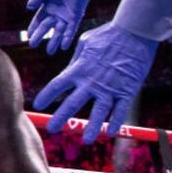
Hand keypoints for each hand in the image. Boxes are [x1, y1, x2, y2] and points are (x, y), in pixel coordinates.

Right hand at [26, 0, 96, 54]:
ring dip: (54, 42)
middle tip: (33, 45)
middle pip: (46, 28)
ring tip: (50, 52)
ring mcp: (66, 17)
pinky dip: (67, 38)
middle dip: (39, 37)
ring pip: (59, 32)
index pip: (38, 21)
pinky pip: (71, 30)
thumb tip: (29, 8)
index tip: (29, 36)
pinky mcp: (75, 17)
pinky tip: (64, 47)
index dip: (33, 28)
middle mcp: (56, 14)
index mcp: (47, 7)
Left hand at [33, 23, 157, 142]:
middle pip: (72, 104)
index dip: (46, 96)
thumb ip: (75, 61)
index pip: (56, 85)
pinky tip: (112, 132)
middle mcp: (91, 81)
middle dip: (60, 118)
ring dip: (92, 127)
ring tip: (86, 140)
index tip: (37, 105)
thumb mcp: (85, 44)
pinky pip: (121, 109)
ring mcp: (110, 87)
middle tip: (52, 129)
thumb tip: (68, 72)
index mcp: (78, 69)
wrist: (134, 32)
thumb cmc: (108, 35)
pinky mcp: (127, 90)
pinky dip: (116, 121)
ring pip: (99, 112)